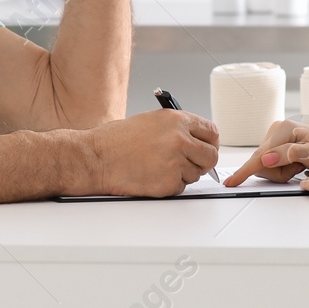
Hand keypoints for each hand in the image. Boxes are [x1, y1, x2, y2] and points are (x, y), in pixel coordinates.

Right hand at [87, 108, 218, 196]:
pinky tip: (151, 176)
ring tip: (157, 167)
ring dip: (182, 174)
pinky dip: (169, 185)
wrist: (96, 158)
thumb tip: (196, 140)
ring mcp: (175, 162)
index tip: (207, 148)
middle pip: (211, 156)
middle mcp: (180, 139)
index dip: (210, 143)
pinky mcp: (168, 183)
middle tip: (190, 164)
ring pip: (195, 174)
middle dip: (203, 162)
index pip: (212, 132)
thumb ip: (177, 128)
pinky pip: (181, 187)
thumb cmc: (116, 140)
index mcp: (176, 120)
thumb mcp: (151, 121)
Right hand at [225, 119, 308, 184]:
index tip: (231, 182)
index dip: (245, 170)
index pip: (260, 155)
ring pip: (265, 165)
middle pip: (262, 163)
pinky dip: (282, 168)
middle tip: (299, 168)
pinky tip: (295, 163)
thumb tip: (267, 158)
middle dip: (279, 172)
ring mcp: (274, 136)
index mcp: (283, 129)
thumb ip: (289, 154)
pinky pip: (269, 163)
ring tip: (300, 165)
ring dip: (281, 170)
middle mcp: (275, 130)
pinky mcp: (275, 144)